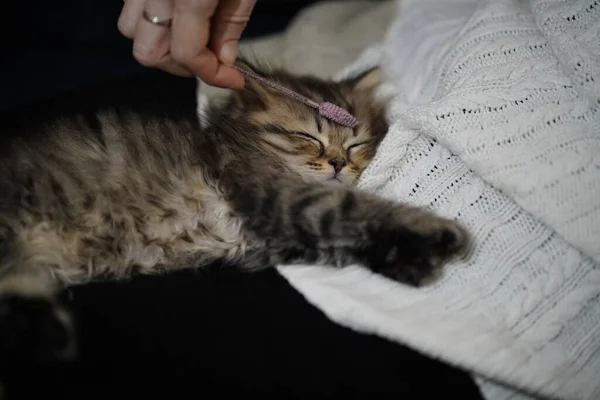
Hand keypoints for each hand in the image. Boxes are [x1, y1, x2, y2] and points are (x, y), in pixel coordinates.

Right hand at [118, 0, 255, 89]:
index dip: (212, 74)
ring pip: (130, 29)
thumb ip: (231, 25)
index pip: (187, 54)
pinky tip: (179, 14)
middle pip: (148, 51)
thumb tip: (224, 61)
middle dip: (181, 66)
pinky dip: (152, 18)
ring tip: (192, 37)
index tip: (234, 80)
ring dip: (159, 43)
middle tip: (210, 60)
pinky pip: (132, 5)